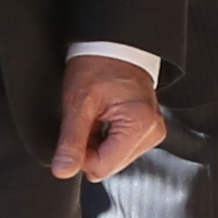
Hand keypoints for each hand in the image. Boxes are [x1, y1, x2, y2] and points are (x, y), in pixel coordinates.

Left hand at [54, 56, 166, 184]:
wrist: (113, 46)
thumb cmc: (98, 65)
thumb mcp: (79, 103)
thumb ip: (71, 141)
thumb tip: (63, 170)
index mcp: (141, 125)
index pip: (101, 167)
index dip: (81, 154)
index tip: (78, 128)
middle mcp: (153, 131)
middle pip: (109, 166)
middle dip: (91, 148)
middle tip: (88, 118)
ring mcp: (153, 132)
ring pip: (113, 159)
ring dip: (98, 142)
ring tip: (97, 115)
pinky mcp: (149, 130)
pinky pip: (121, 148)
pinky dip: (107, 137)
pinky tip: (105, 117)